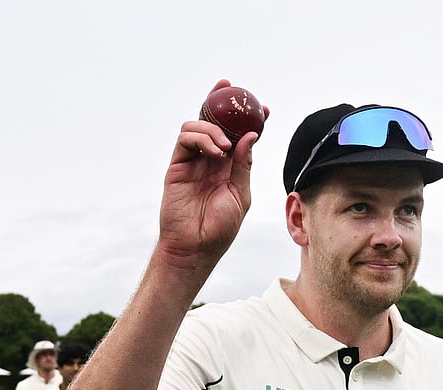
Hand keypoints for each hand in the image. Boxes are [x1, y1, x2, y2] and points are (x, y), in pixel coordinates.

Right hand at [156, 80, 268, 270]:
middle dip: (222, 102)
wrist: (196, 247)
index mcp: (229, 165)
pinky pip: (185, 139)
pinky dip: (201, 138)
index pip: (240, 135)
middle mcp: (211, 159)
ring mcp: (192, 161)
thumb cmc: (220, 227)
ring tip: (225, 146)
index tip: (265, 109)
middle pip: (215, 122)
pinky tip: (215, 151)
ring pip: (197, 126)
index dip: (250, 119)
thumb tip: (250, 135)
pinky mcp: (177, 165)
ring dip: (214, 129)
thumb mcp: (241, 194)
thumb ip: (244, 165)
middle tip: (232, 89)